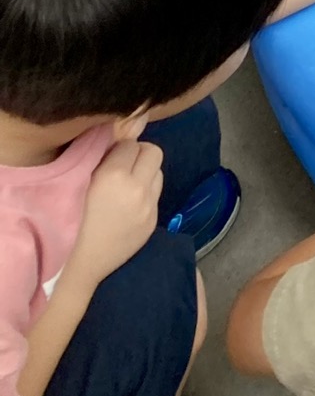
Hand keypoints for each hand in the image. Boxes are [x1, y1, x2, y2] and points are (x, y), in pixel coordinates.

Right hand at [68, 137, 162, 284]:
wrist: (82, 262)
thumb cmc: (74, 220)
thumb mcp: (83, 182)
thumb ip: (103, 158)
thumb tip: (123, 133)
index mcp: (115, 175)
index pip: (131, 144)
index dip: (120, 150)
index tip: (110, 159)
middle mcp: (137, 187)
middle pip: (154, 152)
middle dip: (140, 155)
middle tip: (125, 166)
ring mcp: (149, 205)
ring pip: (159, 172)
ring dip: (146, 173)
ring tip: (128, 186)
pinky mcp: (154, 220)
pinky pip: (156, 195)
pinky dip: (147, 194)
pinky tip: (130, 205)